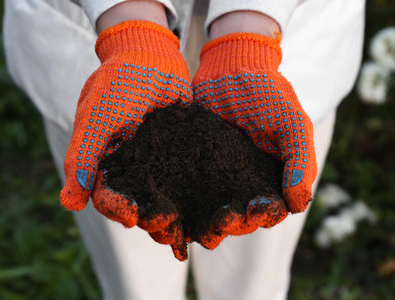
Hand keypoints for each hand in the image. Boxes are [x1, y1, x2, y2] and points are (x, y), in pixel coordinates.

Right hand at [60, 21, 191, 233]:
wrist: (152, 53)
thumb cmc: (119, 81)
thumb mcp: (98, 115)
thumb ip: (83, 156)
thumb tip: (69, 204)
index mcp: (104, 162)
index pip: (106, 197)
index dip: (117, 209)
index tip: (133, 216)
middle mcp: (129, 168)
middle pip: (137, 204)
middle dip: (150, 219)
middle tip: (168, 227)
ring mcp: (155, 163)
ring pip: (162, 199)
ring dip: (173, 215)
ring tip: (189, 228)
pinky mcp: (179, 155)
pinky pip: (184, 180)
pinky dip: (193, 195)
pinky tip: (208, 207)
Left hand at [193, 33, 315, 224]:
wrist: (230, 65)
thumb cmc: (267, 92)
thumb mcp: (291, 122)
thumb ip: (300, 160)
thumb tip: (297, 203)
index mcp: (273, 176)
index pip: (272, 208)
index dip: (265, 214)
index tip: (254, 210)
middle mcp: (246, 181)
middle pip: (241, 215)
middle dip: (234, 222)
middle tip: (224, 219)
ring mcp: (218, 174)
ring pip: (214, 208)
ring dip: (209, 220)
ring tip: (200, 223)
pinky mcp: (194, 165)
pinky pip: (190, 190)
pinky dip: (185, 203)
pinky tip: (177, 209)